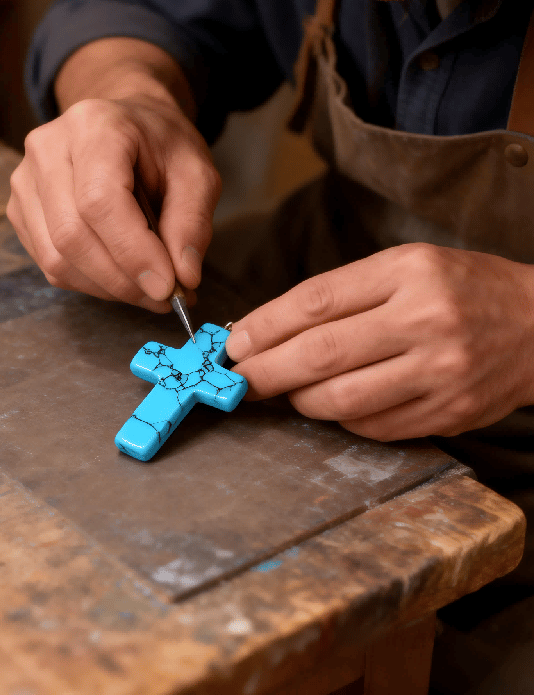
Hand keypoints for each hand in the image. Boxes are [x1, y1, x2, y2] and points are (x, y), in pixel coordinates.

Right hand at [7, 94, 219, 311]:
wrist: (127, 126)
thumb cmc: (161, 146)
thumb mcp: (197, 173)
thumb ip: (192, 223)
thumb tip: (183, 278)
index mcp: (94, 127)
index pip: (98, 201)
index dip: (131, 252)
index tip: (167, 286)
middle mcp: (48, 150)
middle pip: (71, 236)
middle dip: (122, 280)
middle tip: (164, 297)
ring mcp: (26, 181)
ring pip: (57, 259)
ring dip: (107, 287)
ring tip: (147, 288)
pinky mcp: (20, 211)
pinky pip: (50, 266)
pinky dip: (90, 282)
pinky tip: (121, 275)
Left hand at [225, 244, 533, 440]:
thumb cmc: (460, 289)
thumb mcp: (405, 268)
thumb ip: (340, 296)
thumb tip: (265, 330)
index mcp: (409, 272)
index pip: (316, 302)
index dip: (264, 326)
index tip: (233, 343)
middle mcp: (426, 321)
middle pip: (320, 354)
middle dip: (264, 371)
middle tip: (237, 380)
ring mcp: (440, 373)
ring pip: (340, 400)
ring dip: (298, 400)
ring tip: (285, 390)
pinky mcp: (448, 414)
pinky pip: (370, 426)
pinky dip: (339, 418)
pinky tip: (334, 402)